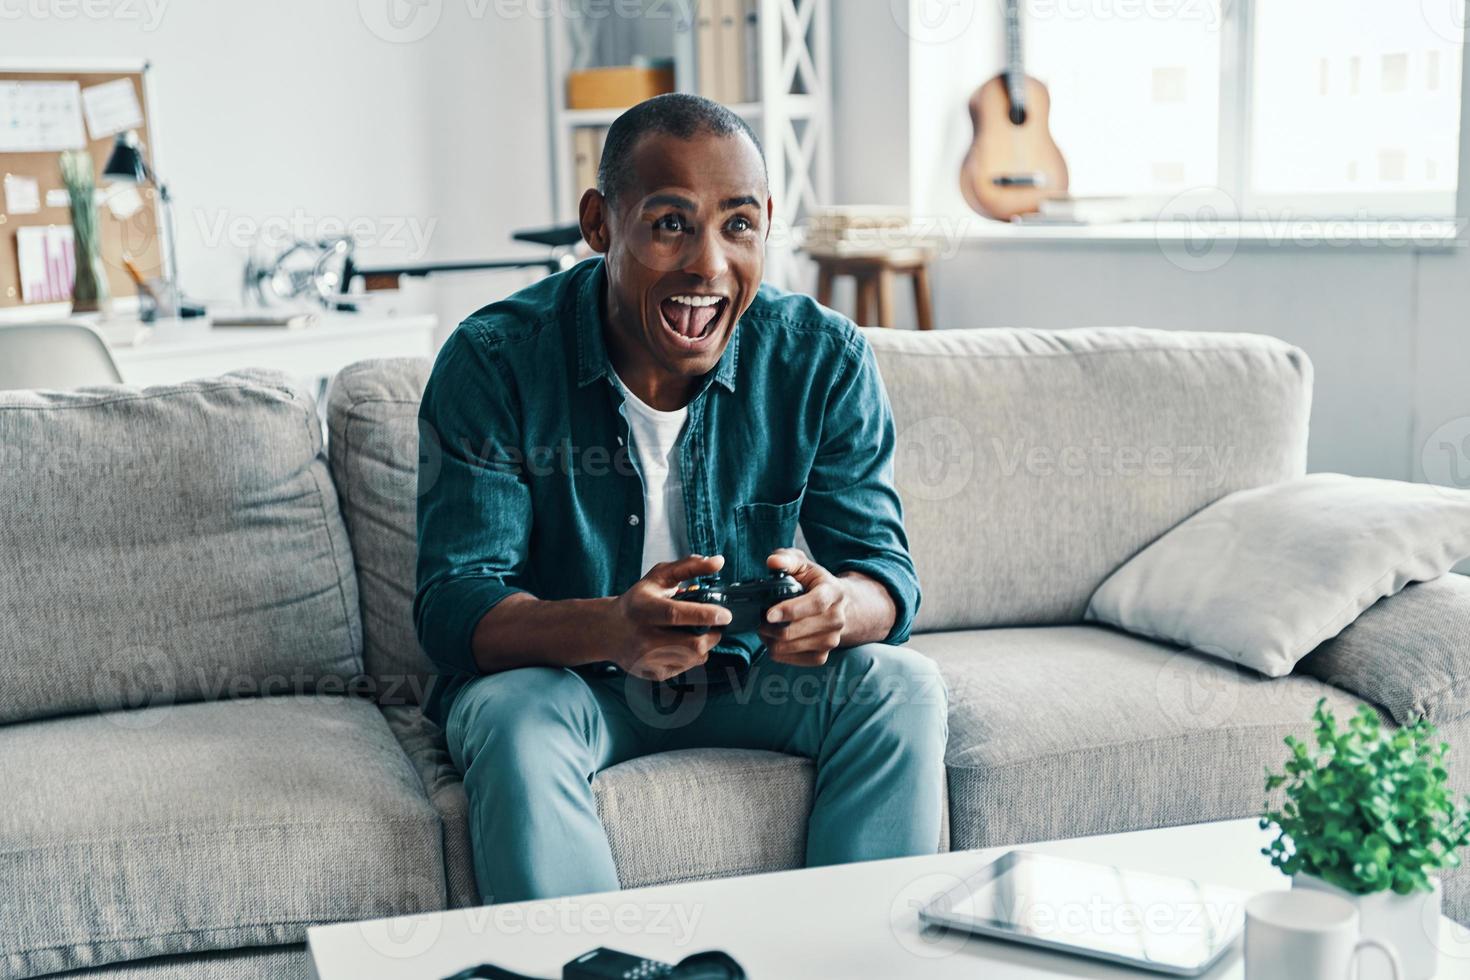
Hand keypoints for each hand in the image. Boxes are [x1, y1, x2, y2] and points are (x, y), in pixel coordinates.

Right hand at [610, 553, 732, 681]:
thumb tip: (719, 561)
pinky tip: (682, 644)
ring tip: (697, 632)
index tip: (725, 614)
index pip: (675, 614)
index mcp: (643, 608)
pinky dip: (692, 656)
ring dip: (704, 644)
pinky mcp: (652, 674)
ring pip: (694, 658)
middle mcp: (643, 636)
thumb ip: (689, 566)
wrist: (609, 631)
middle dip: (713, 634)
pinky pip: (686, 668)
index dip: (705, 615)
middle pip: (692, 644)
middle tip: (716, 624)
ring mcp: (647, 659)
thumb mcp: (659, 577)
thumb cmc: (638, 600)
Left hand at [758, 548, 847, 666]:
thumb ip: (787, 559)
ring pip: (790, 647)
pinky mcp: (823, 656)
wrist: (840, 606)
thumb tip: (773, 562)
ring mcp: (831, 640)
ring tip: (765, 628)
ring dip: (770, 639)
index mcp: (833, 593)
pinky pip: (792, 660)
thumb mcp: (803, 565)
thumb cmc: (816, 583)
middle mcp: (836, 619)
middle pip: (797, 630)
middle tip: (758, 620)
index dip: (790, 610)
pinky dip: (777, 651)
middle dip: (770, 627)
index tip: (769, 614)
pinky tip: (774, 639)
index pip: (815, 604)